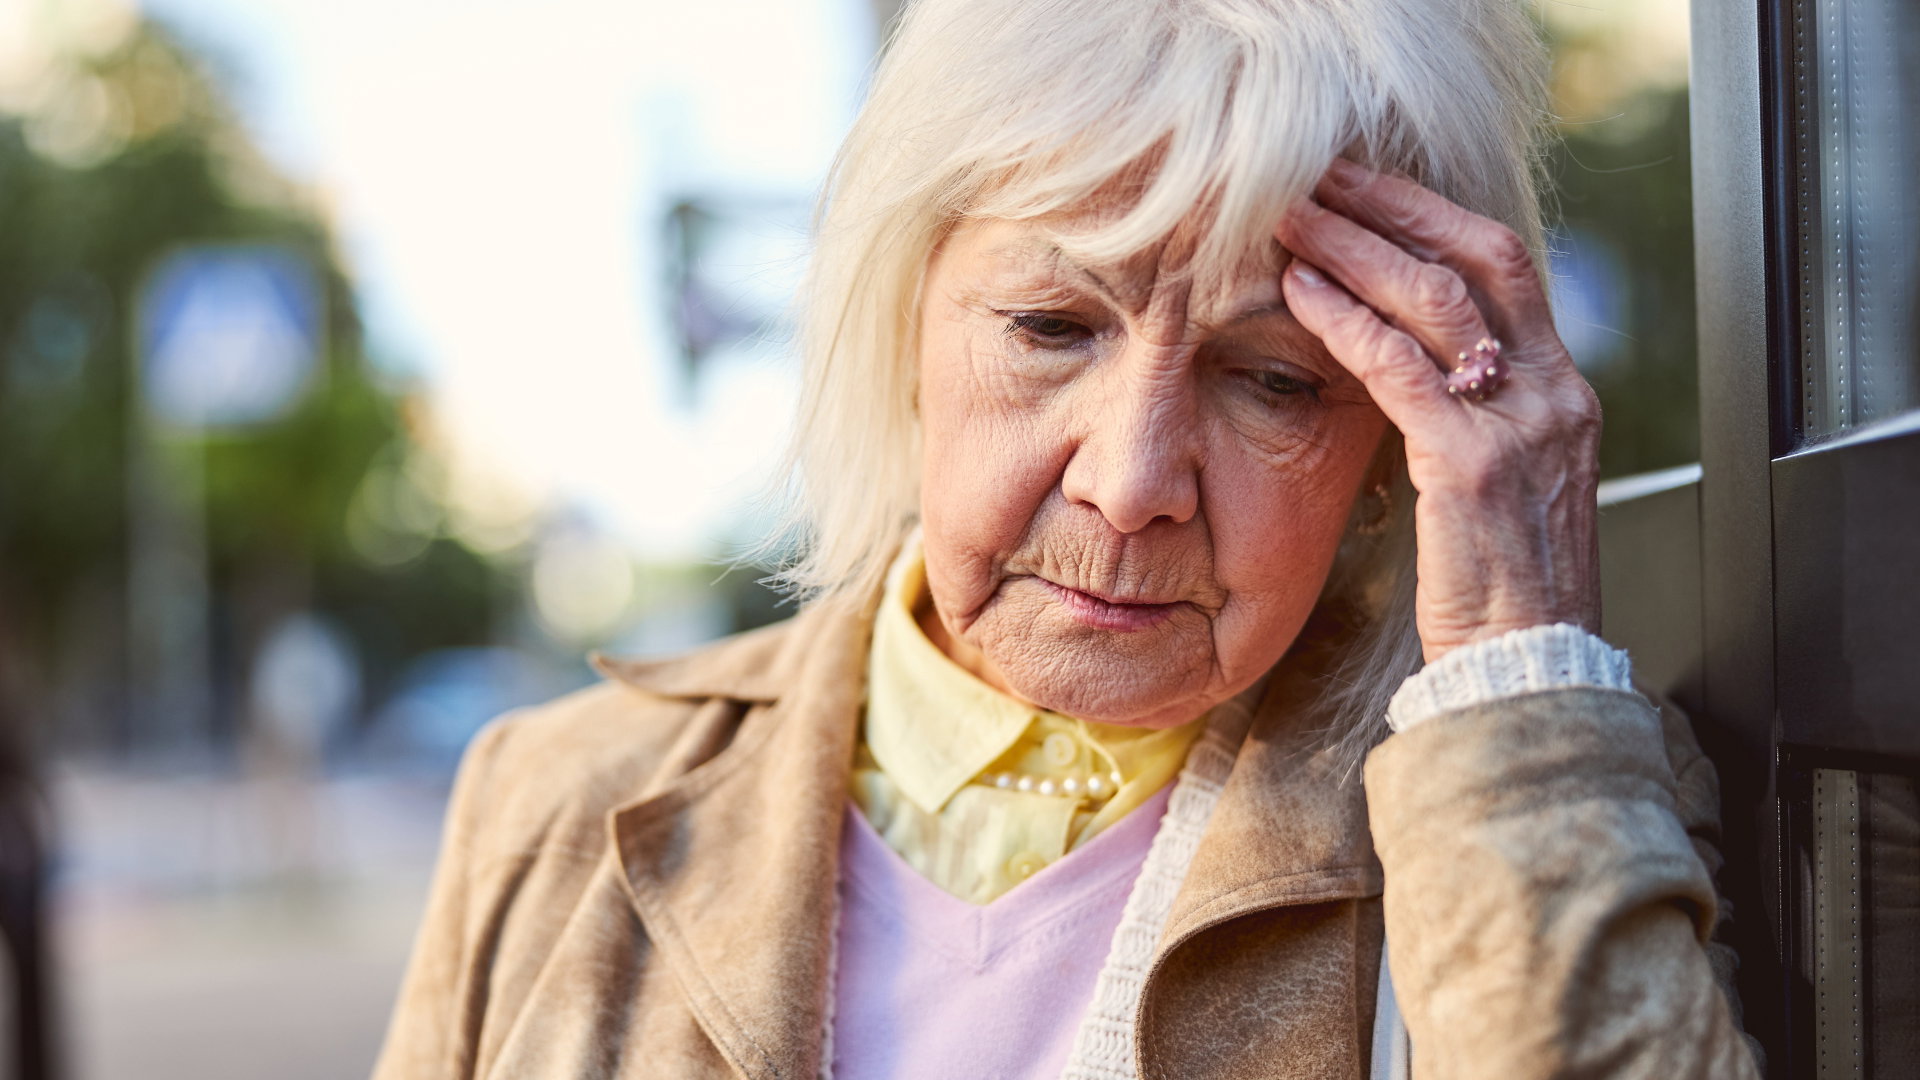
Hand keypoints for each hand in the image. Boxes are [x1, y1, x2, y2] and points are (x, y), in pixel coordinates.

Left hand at [1277, 159, 1601, 662]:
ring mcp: (1519, 425)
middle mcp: (1553, 393)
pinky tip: (1302, 294)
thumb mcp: (1502, 483)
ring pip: (1435, 300)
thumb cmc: (1500, 586)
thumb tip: (1410, 369)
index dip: (1435, 217)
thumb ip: (1471, 418)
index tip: (1372, 188)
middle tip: (1325, 178)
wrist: (1526, 666)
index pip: (1506, 267)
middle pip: (1477, 258)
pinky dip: (1346, 322)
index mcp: (1563, 392)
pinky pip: (1400, 369)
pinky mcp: (1471, 466)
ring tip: (1295, 221)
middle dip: (1397, 208)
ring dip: (1356, 250)